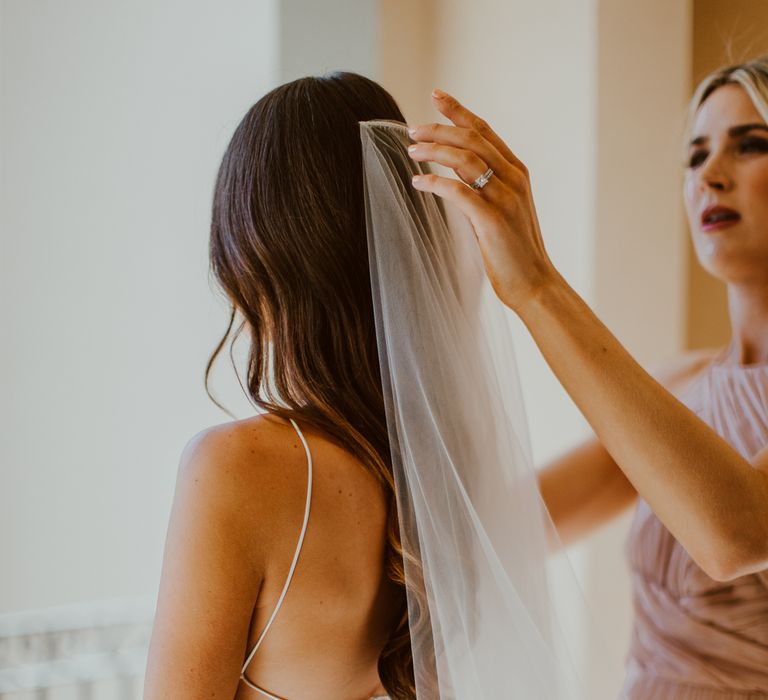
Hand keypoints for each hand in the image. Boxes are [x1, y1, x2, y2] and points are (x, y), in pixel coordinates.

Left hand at [408, 89, 558, 312]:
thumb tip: (455, 177)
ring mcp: (505, 197)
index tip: (437, 95)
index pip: (484, 131)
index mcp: (516, 172)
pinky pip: (459, 191)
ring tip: (411, 151)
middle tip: (412, 129)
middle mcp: (513, 178)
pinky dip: (435, 183)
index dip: (459, 110)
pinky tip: (419, 183)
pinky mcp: (493, 219)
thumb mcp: (501, 210)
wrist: (534, 283)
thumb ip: (484, 189)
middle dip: (439, 128)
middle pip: (471, 138)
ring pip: (465, 159)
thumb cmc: (513, 251)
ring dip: (434, 151)